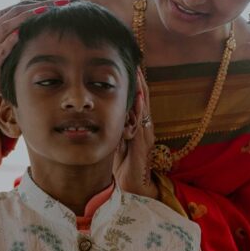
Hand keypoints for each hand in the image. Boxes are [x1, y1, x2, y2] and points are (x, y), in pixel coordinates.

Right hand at [0, 0, 68, 97]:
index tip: (57, 1)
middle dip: (33, 9)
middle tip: (55, 4)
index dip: (35, 4)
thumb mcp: (15, 42)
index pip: (15, 9)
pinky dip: (9, 42)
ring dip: (23, 20)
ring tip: (41, 12)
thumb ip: (24, 27)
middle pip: (11, 16)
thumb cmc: (8, 60)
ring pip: (3, 30)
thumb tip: (50, 10)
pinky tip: (20, 34)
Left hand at [113, 68, 157, 197]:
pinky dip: (141, 107)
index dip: (133, 85)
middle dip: (139, 81)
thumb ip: (114, 130)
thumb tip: (103, 117)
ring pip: (144, 107)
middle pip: (143, 100)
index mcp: (137, 127)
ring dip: (142, 89)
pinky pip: (143, 121)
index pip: (136, 102)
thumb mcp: (115, 143)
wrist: (135, 189)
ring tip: (137, 71)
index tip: (126, 67)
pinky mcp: (144, 144)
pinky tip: (138, 95)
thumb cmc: (124, 168)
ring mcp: (146, 135)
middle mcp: (144, 128)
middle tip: (134, 61)